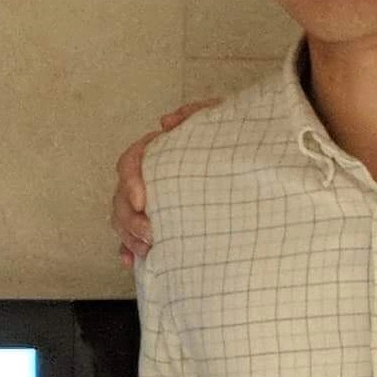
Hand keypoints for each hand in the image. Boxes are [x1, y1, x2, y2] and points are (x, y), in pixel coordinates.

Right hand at [109, 101, 219, 262]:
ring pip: (123, 218)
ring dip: (129, 236)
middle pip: (121, 196)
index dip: (130, 180)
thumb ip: (195, 114)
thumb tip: (166, 123)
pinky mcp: (157, 221)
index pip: (131, 161)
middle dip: (130, 218)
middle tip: (150, 233)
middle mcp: (149, 177)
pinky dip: (130, 249)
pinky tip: (133, 262)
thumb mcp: (219, 120)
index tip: (142, 200)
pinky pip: (134, 237)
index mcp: (158, 151)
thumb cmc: (233, 140)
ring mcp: (151, 201)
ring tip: (147, 250)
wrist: (254, 164)